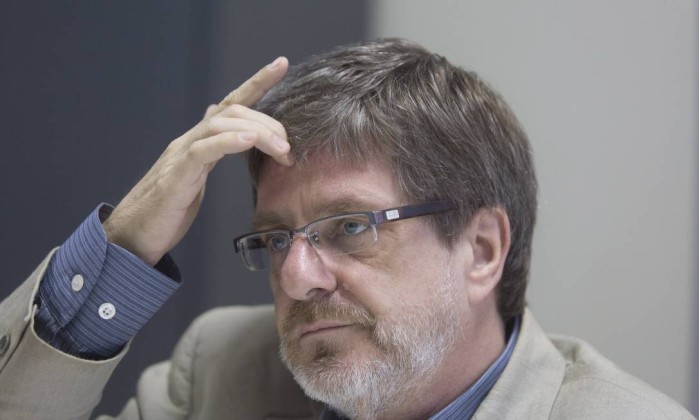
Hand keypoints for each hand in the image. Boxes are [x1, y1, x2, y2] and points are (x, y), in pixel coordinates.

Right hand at [102, 57, 291, 264]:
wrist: (132, 237)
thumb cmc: (167, 211)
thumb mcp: (197, 178)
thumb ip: (212, 155)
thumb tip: (234, 140)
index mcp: (199, 142)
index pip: (231, 104)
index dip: (256, 82)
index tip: (281, 64)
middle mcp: (189, 141)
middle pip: (232, 111)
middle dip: (268, 123)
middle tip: (288, 148)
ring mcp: (180, 156)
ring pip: (220, 124)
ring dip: (258, 133)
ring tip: (281, 150)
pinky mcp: (176, 177)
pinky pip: (202, 150)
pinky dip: (228, 141)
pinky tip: (248, 141)